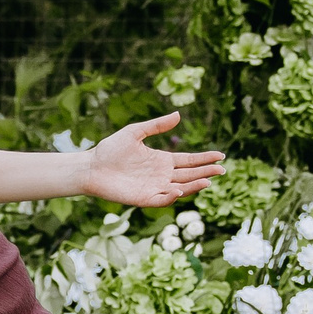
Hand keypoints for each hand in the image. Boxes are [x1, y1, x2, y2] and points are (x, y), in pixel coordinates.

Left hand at [83, 113, 227, 207]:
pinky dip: (172, 196)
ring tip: (207, 181)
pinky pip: (162, 199)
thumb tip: (179, 114)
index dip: (205, 159)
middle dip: (206, 173)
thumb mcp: (135, 132)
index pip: (189, 160)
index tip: (221, 156)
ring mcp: (154, 187)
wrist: (90, 166)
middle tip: (222, 170)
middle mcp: (161, 175)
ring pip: (180, 188)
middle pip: (189, 175)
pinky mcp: (143, 199)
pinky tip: (179, 189)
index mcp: (162, 160)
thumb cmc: (110, 149)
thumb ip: (156, 125)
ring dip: (194, 186)